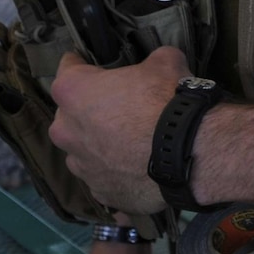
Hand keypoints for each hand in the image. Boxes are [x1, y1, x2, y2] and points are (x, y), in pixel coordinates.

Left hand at [48, 46, 189, 214]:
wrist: (187, 154)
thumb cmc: (167, 101)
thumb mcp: (163, 61)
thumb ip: (149, 61)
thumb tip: (155, 64)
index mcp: (72, 92)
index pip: (67, 68)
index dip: (83, 65)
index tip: (94, 66)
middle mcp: (66, 131)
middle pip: (69, 114)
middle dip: (88, 110)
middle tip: (118, 107)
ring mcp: (80, 165)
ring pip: (82, 150)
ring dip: (97, 144)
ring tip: (128, 142)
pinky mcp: (99, 192)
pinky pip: (102, 177)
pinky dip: (114, 172)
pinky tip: (136, 167)